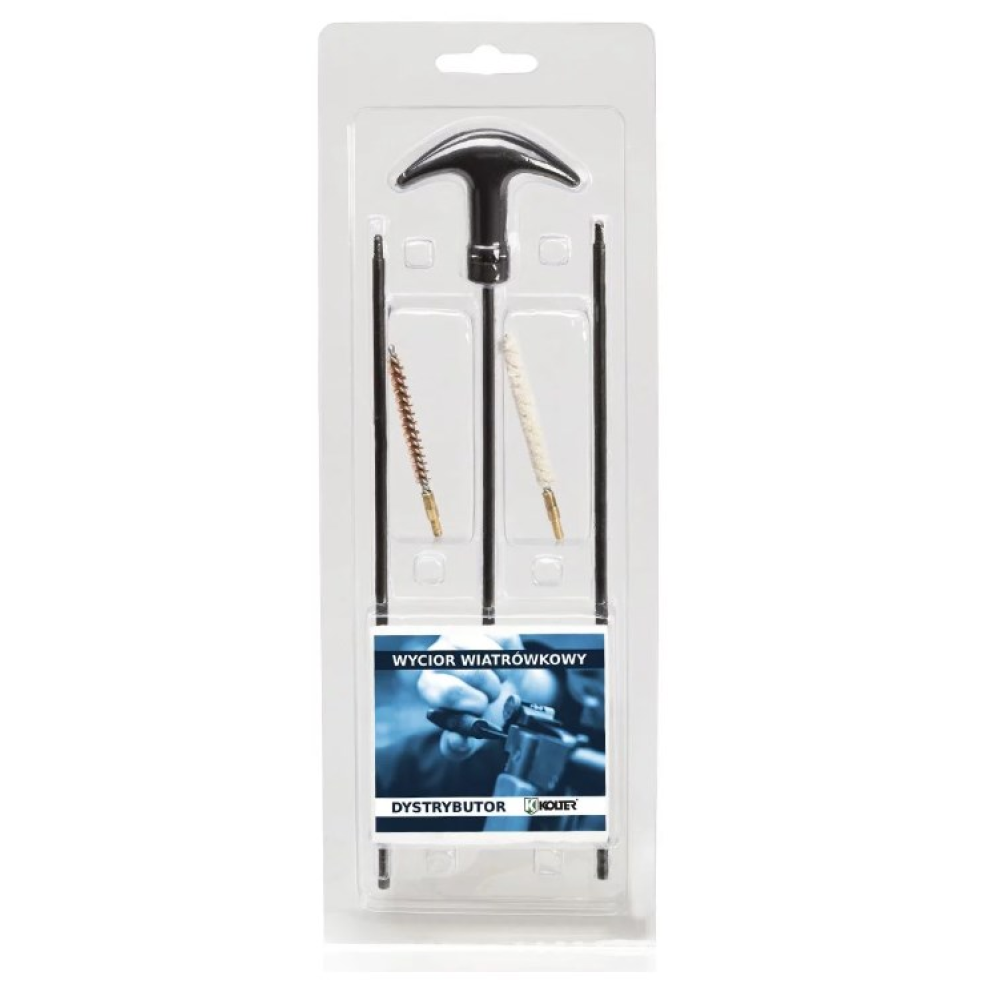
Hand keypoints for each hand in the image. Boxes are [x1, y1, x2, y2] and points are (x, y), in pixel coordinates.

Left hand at [417, 632, 522, 759]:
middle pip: (468, 671)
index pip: (443, 690)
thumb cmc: (484, 713)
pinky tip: (503, 665)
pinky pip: (502, 640)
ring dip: (499, 673)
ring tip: (497, 681)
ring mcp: (459, 637)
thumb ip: (458, 745)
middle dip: (488, 689)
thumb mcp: (470, 736)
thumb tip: (457, 740)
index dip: (468, 701)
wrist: (507, 692)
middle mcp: (438, 656)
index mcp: (430, 685)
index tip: (481, 708)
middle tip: (492, 695)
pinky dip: (509, 658)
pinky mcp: (482, 627)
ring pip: (486, 653)